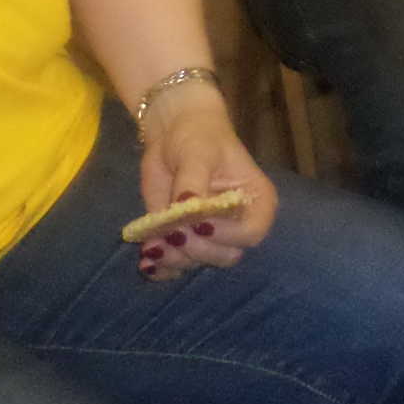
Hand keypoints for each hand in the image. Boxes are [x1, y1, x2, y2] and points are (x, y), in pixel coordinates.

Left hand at [134, 84, 279, 281]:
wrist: (173, 134)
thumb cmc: (198, 137)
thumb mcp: (198, 152)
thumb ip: (193, 181)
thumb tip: (186, 205)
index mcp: (255, 201)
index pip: (252, 232)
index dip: (227, 235)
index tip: (199, 222)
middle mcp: (236, 224)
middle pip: (226, 255)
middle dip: (198, 249)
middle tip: (173, 232)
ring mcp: (209, 235)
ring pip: (198, 262)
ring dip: (175, 259)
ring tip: (153, 247)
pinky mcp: (183, 240)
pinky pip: (176, 266)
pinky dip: (162, 269)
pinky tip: (147, 262)